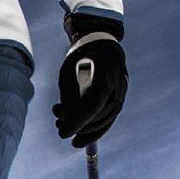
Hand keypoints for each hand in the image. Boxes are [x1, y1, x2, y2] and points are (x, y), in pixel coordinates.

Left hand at [53, 15, 126, 148]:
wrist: (101, 44)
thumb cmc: (81, 56)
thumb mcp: (69, 73)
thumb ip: (69, 97)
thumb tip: (66, 125)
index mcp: (106, 72)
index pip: (93, 104)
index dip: (78, 121)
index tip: (63, 134)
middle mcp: (118, 84)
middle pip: (99, 116)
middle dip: (78, 126)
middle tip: (58, 127)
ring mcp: (121, 93)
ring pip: (104, 121)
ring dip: (83, 128)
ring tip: (61, 123)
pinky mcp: (119, 100)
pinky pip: (108, 120)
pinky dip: (92, 129)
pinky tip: (77, 132)